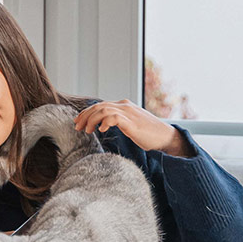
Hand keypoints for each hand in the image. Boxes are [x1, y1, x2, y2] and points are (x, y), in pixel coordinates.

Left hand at [74, 99, 192, 155]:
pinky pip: (114, 118)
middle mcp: (124, 106)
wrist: (165, 137)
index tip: (78, 122)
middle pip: (98, 106)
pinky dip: (105, 122)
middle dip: (85, 116)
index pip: (100, 105)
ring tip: (87, 131)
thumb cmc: (148, 133)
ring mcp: (128, 113)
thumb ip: (118, 121)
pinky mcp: (132, 122)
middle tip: (77, 127)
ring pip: (103, 110)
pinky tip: (101, 130)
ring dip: (92, 120)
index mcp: (123, 106)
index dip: (86, 113)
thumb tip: (104, 124)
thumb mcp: (130, 124)